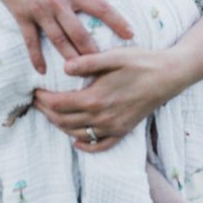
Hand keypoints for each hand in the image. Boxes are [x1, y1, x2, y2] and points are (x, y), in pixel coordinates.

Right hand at [0, 0, 132, 73]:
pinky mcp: (22, 17)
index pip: (99, 6)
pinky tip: (42, 71)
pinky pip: (31, 42)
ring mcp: (38, 12)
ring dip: (70, 57)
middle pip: (79, 32)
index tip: (130, 32)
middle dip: (93, 50)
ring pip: (58, 41)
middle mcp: (56, 2)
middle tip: (106, 65)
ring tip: (80, 72)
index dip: (116, 20)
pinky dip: (36, 57)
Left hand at [34, 46, 170, 151]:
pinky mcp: (123, 130)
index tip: (34, 92)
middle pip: (64, 122)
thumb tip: (64, 67)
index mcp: (96, 98)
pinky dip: (86, 146)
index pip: (59, 105)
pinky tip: (76, 142)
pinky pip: (101, 145)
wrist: (168, 75)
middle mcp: (102, 117)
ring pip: (78, 135)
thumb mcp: (113, 56)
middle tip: (36, 102)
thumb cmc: (140, 62)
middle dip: (46, 112)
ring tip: (50, 114)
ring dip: (60, 126)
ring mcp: (113, 127)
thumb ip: (87, 62)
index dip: (43, 100)